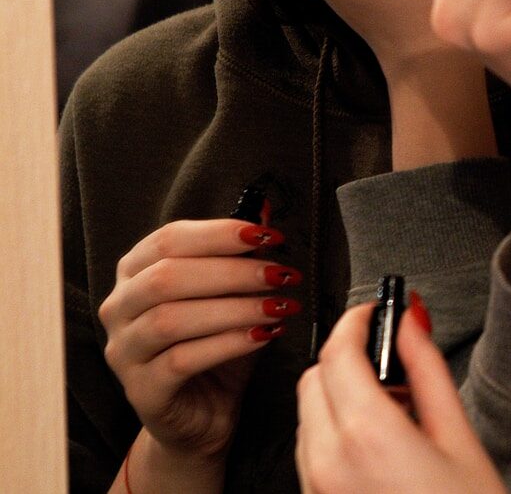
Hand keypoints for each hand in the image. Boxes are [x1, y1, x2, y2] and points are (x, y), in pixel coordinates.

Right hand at [98, 218, 300, 459]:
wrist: (203, 411)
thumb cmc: (215, 342)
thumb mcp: (233, 294)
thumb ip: (242, 253)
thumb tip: (264, 208)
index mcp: (135, 272)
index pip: (169, 239)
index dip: (220, 233)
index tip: (270, 236)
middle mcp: (119, 308)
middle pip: (167, 277)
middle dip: (232, 272)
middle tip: (282, 275)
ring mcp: (124, 351)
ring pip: (171, 320)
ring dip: (235, 309)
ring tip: (280, 306)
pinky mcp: (141, 390)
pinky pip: (181, 361)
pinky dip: (228, 343)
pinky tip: (264, 335)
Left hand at [296, 301, 505, 493]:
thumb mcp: (458, 435)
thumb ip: (426, 369)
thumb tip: (411, 322)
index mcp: (366, 435)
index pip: (338, 351)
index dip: (357, 319)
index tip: (377, 309)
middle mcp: (328, 461)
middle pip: (314, 378)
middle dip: (345, 355)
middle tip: (390, 354)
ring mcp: (316, 487)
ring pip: (308, 413)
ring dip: (338, 392)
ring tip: (394, 405)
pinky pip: (311, 448)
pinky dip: (335, 427)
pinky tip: (380, 440)